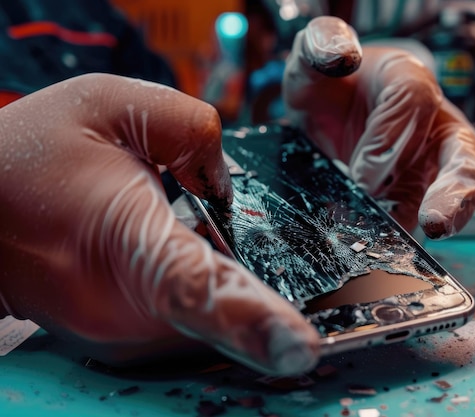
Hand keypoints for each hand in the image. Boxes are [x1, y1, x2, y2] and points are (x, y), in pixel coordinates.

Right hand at [0, 73, 318, 374]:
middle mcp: (122, 307)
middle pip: (222, 316)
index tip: (299, 350)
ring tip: (193, 242)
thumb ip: (191, 128)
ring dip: (229, 292)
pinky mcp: (117, 341)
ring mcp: (117, 334)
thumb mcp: (111, 105)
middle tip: (258, 262)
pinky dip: (200, 300)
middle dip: (259, 295)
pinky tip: (181, 256)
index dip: (252, 321)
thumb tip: (226, 181)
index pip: (197, 289)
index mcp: (125, 242)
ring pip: (206, 325)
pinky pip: (182, 325)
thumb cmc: (28, 157)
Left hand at [283, 16, 474, 238]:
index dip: (390, 136)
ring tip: (419, 244)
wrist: (318, 112)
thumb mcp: (312, 54)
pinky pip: (412, 215)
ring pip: (450, 193)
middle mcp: (427, 125)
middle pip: (464, 154)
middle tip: (438, 222)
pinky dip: (401, 233)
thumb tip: (341, 56)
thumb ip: (322, 45)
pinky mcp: (405, 193)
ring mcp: (420, 164)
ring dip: (440, 220)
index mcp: (408, 79)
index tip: (358, 168)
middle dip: (457, 189)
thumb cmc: (324, 81)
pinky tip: (385, 248)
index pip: (416, 100)